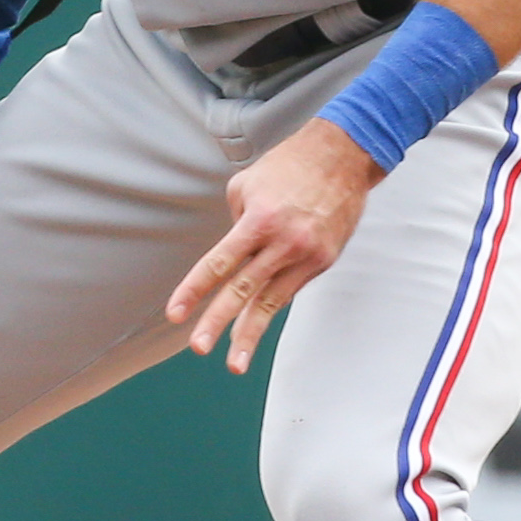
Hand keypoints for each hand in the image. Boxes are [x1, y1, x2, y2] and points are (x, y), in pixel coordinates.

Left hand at [166, 118, 382, 372]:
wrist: (345, 156)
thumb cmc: (290, 165)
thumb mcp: (247, 184)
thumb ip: (234, 223)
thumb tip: (230, 255)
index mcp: (258, 220)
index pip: (218, 263)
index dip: (194, 290)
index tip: (175, 313)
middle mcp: (283, 242)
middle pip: (242, 289)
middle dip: (218, 321)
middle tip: (198, 346)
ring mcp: (306, 255)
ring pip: (271, 302)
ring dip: (250, 334)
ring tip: (234, 363)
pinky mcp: (324, 260)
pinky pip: (290, 289)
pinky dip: (271, 307)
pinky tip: (254, 327)